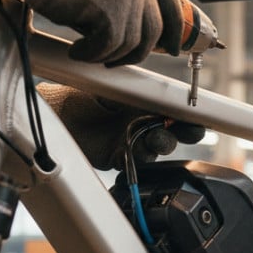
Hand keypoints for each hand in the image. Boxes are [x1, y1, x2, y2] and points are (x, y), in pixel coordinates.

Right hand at [9, 0, 183, 65]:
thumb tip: (125, 32)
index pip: (170, 1)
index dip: (174, 29)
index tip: (172, 48)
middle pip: (155, 30)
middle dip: (138, 53)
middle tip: (117, 63)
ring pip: (131, 43)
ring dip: (106, 55)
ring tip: (84, 50)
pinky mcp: (111, 10)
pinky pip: (109, 48)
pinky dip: (91, 55)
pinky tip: (76, 50)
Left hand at [37, 83, 204, 169]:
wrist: (54, 113)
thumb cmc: (80, 93)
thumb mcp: (114, 87)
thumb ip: (140, 92)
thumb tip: (168, 94)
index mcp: (144, 102)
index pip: (175, 110)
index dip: (189, 116)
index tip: (198, 118)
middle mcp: (140, 121)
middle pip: (173, 131)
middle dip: (184, 132)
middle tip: (186, 131)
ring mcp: (130, 140)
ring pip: (157, 148)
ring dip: (161, 144)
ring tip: (154, 139)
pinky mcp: (117, 157)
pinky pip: (135, 164)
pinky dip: (138, 160)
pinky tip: (134, 152)